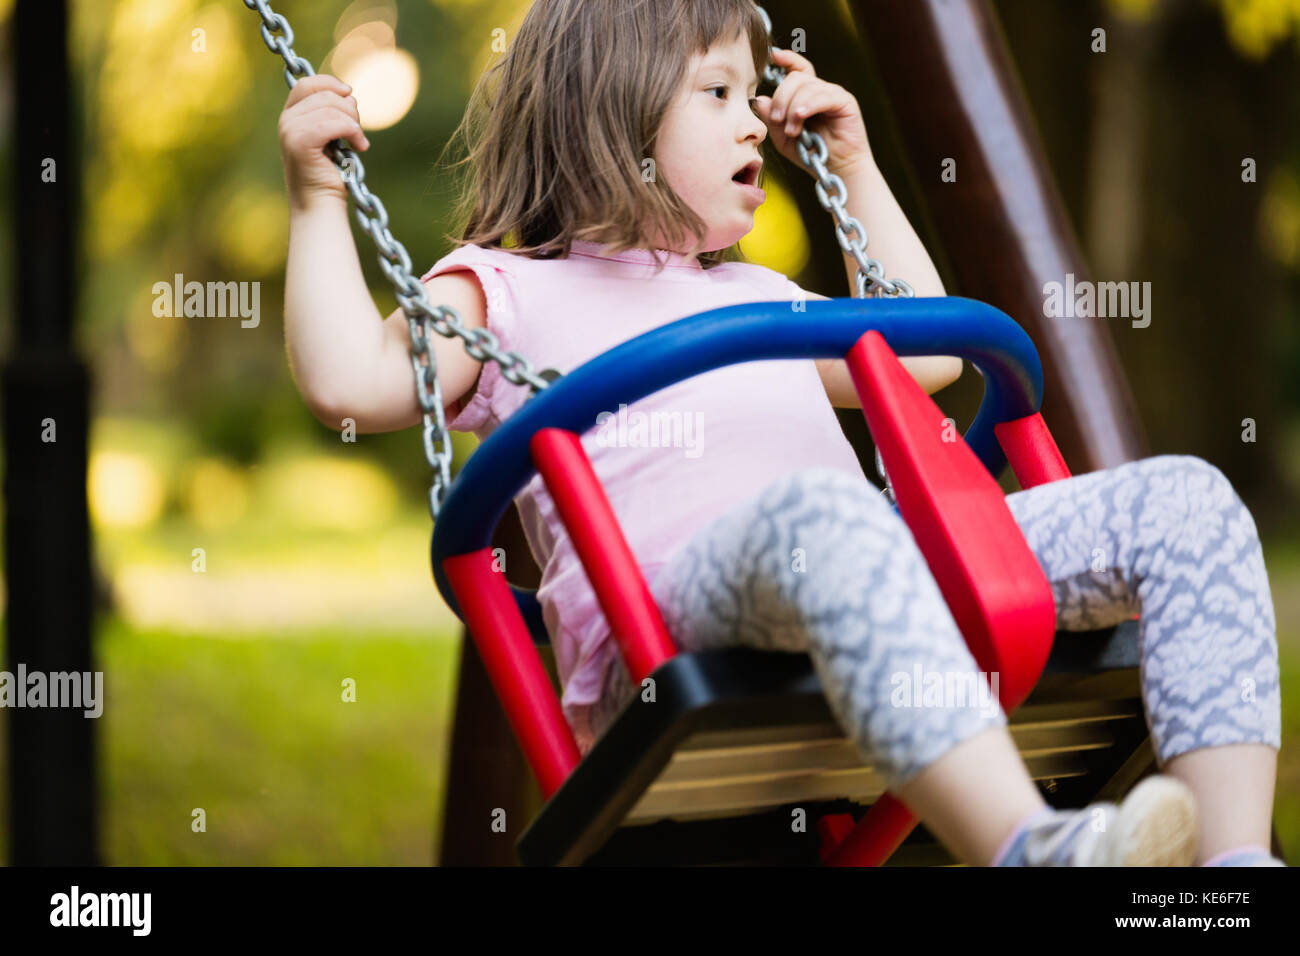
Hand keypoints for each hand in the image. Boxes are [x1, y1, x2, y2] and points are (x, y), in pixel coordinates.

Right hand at [278, 74, 369, 211]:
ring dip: (353, 123)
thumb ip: (333, 115)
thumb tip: (349, 95)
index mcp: (291, 116)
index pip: (308, 84)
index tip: (349, 95)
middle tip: (357, 130)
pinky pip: (333, 123)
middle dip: (348, 108)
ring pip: (331, 107)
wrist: (319, 204)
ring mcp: (289, 130)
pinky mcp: (299, 142)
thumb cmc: (329, 174)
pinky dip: (352, 131)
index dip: (331, 84)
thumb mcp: (331, 137)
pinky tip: (360, 147)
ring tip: (359, 142)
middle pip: (323, 94)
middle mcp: (286, 121)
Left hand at [753, 48, 873, 178]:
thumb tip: (759, 99)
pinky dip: (809, 104)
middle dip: (782, 97)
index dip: (786, 59)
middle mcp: (820, 91)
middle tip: (778, 119)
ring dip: (793, 107)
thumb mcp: (784, 138)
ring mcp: (833, 94)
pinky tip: (800, 116)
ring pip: (807, 86)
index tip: (773, 57)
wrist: (835, 171)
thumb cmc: (810, 155)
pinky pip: (823, 96)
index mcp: (805, 95)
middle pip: (796, 77)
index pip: (797, 69)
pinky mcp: (845, 102)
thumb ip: (772, 119)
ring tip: (792, 130)